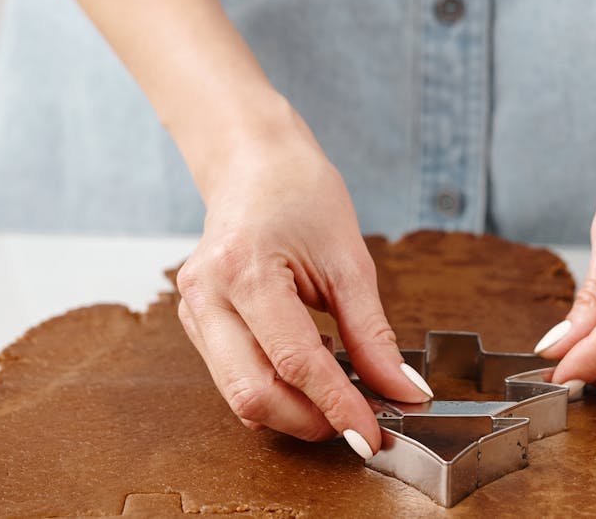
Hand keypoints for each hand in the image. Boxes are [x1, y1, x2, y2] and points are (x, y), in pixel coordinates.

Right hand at [174, 107, 433, 458]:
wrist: (253, 162)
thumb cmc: (300, 193)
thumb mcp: (350, 261)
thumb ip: (373, 335)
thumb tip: (402, 391)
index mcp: (244, 270)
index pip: (295, 362)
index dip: (338, 406)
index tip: (371, 433)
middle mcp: (206, 296)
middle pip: (254, 394)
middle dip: (310, 420)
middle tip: (358, 421)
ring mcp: (192, 311)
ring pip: (238, 396)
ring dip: (293, 408)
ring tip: (336, 386)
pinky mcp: (194, 322)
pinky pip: (233, 377)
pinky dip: (276, 387)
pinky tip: (307, 365)